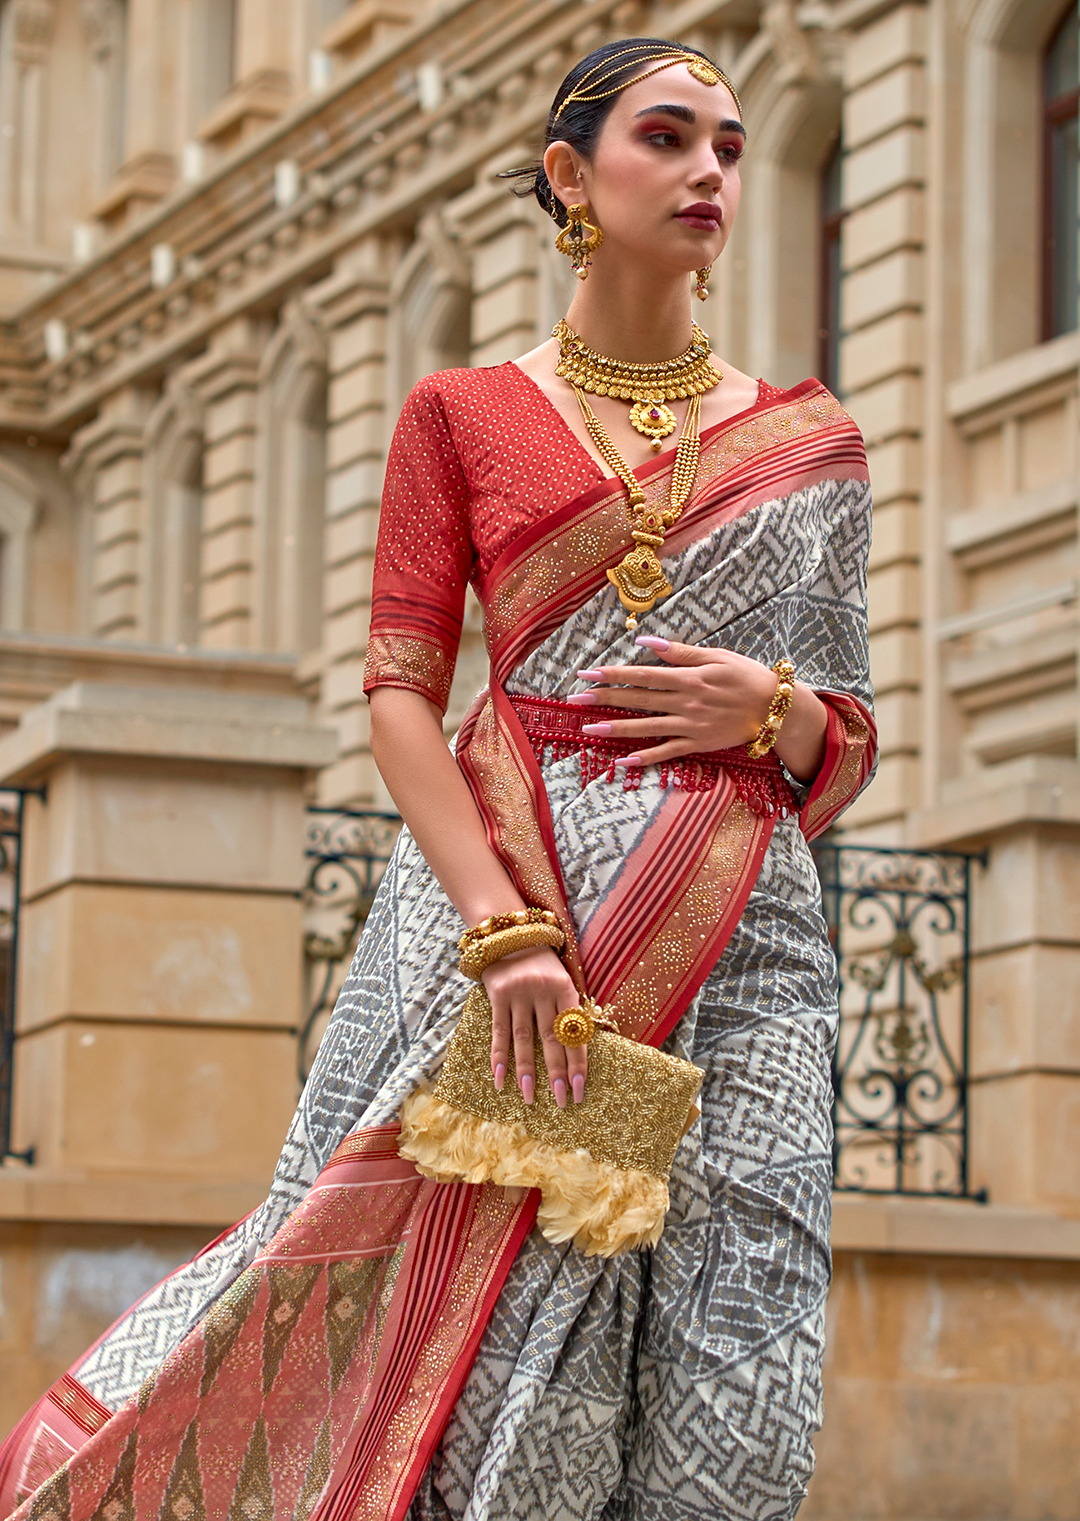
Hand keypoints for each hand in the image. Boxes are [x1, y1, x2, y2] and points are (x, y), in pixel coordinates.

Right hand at [481, 945, 586, 1107]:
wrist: (511, 934)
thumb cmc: (542, 966)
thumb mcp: (562, 980)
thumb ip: (568, 1011)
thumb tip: (578, 1051)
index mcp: (566, 989)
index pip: (574, 1032)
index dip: (578, 1062)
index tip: (580, 1089)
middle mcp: (543, 991)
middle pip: (552, 1039)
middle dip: (558, 1073)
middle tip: (562, 1102)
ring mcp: (519, 993)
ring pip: (525, 1039)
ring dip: (527, 1071)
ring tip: (530, 1098)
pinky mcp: (498, 995)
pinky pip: (499, 1031)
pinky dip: (499, 1056)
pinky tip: (500, 1078)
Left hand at [568, 636, 828, 782]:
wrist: (776, 709)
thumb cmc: (747, 676)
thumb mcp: (716, 656)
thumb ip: (680, 651)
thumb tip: (646, 640)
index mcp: (688, 677)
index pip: (642, 674)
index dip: (612, 674)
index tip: (587, 672)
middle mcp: (685, 702)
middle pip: (637, 700)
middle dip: (604, 698)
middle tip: (575, 698)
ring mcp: (690, 726)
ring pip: (645, 728)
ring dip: (615, 729)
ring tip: (587, 730)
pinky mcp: (697, 744)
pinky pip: (666, 752)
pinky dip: (644, 758)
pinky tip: (622, 761)